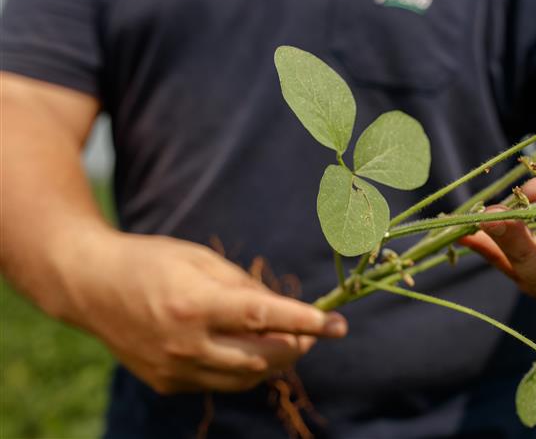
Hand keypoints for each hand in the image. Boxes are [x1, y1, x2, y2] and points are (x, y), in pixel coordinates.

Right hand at [68, 233, 346, 393]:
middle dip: (296, 346)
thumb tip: (283, 310)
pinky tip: (240, 345)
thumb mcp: (200, 259)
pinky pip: (219, 381)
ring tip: (281, 337)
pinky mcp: (166, 383)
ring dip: (273, 361)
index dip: (306, 322)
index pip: (263, 317)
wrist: (90, 286)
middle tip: (311, 331)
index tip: (339, 325)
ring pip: (245, 378)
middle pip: (262, 358)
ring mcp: (174, 369)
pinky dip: (240, 366)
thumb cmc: (151, 261)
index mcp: (194, 304)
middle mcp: (185, 343)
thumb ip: (244, 286)